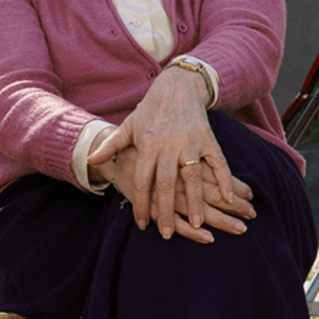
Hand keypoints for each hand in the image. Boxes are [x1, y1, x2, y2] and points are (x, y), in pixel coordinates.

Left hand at [87, 66, 233, 237]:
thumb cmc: (150, 109)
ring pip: (193, 178)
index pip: (143, 182)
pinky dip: (225, 180)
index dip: (141, 205)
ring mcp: (191, 142)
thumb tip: (90, 159)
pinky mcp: (208, 138)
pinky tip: (227, 198)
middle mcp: (169, 145)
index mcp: (148, 145)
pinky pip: (219, 163)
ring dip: (197, 202)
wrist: (177, 85)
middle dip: (166, 211)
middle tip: (165, 234)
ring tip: (198, 224)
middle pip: (167, 184)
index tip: (143, 224)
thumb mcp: (128, 125)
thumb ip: (111, 145)